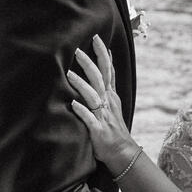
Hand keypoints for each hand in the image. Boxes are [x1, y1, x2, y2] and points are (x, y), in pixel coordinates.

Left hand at [67, 35, 136, 172]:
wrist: (122, 153)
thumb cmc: (113, 127)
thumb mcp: (113, 102)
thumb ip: (108, 83)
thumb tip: (106, 62)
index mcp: (110, 95)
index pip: (108, 70)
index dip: (102, 54)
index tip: (96, 38)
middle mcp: (108, 102)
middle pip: (100, 79)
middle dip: (89, 64)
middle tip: (78, 50)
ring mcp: (103, 116)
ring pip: (93, 96)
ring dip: (81, 85)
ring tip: (69, 74)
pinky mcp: (98, 130)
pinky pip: (89, 119)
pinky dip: (82, 111)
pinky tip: (73, 104)